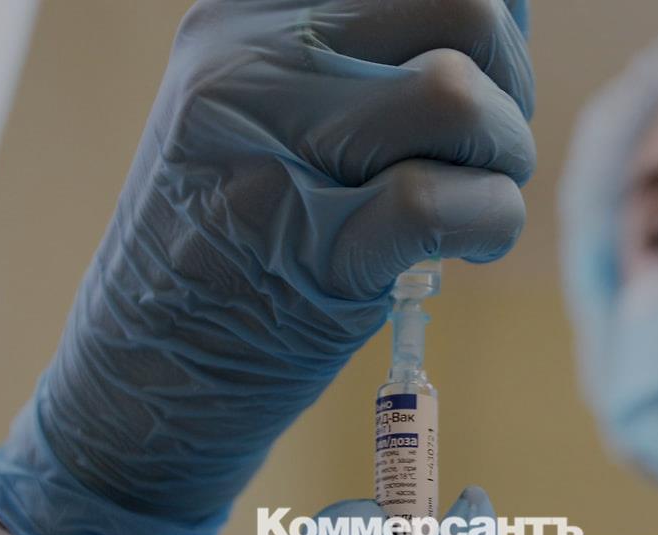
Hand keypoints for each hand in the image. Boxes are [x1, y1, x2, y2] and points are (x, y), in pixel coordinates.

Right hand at [0, 0, 533, 534]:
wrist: (145, 375)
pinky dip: (492, 222)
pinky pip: (444, 202)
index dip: (481, 18)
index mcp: (243, 17)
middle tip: (489, 141)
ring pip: (455, 97)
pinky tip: (471, 247)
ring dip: (505, 154)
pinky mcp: (309, 252)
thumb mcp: (269, 115)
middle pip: (459, 7)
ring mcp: (271, 155)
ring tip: (479, 194)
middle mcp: (247, 65)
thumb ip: (372, 55)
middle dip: (509, 76)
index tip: (480, 71)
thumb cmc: (237, 240)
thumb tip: (512, 9)